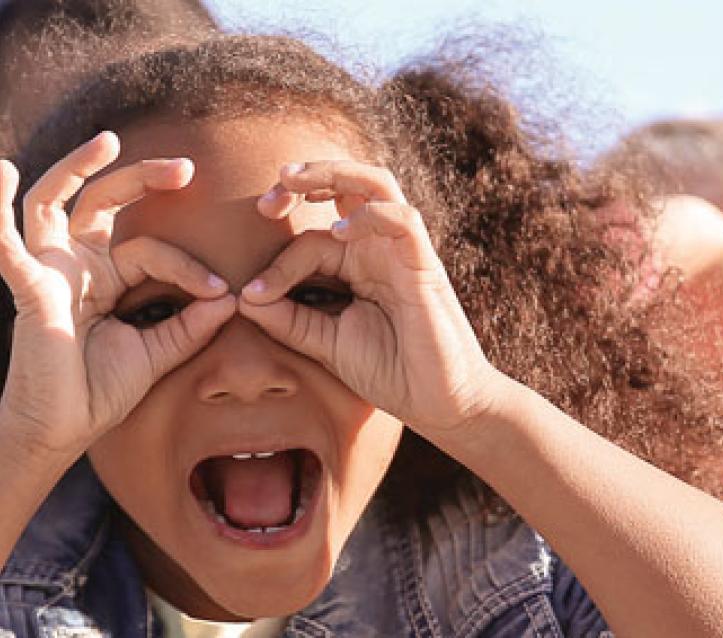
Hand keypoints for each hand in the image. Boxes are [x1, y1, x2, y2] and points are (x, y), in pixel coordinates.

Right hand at [0, 132, 235, 455]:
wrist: (63, 428)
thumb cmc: (101, 390)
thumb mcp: (157, 351)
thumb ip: (191, 325)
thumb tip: (233, 299)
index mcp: (105, 277)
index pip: (149, 250)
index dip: (188, 268)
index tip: (222, 291)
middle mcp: (75, 265)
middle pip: (102, 203)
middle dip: (139, 178)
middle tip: (184, 167)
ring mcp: (49, 272)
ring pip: (54, 203)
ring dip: (76, 168)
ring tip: (106, 140)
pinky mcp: (29, 290)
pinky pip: (8, 245)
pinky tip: (1, 171)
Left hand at [239, 160, 499, 434]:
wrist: (436, 403)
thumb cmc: (388, 372)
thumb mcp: (326, 344)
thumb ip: (288, 321)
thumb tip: (243, 298)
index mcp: (356, 265)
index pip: (310, 242)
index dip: (277, 262)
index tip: (252, 294)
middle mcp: (378, 249)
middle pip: (346, 186)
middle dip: (305, 178)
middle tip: (267, 196)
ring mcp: (402, 252)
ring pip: (375, 184)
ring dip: (333, 173)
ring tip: (292, 180)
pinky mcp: (424, 264)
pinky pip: (402, 220)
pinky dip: (369, 216)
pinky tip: (340, 233)